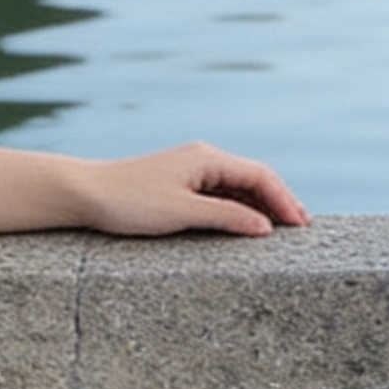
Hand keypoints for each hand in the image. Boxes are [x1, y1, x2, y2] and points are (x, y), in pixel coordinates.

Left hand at [70, 143, 309, 239]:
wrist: (86, 194)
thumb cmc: (130, 203)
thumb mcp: (182, 213)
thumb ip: (226, 217)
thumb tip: (265, 227)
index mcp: (208, 158)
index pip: (261, 175)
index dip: (285, 200)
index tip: (301, 226)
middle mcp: (204, 158)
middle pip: (254, 177)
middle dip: (280, 201)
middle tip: (302, 229)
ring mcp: (193, 169)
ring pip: (239, 185)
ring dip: (262, 206)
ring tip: (282, 231)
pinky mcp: (181, 182)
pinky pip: (221, 192)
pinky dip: (240, 207)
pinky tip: (247, 225)